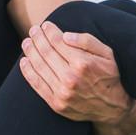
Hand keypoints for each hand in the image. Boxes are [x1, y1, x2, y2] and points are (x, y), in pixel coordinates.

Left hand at [19, 21, 135, 134]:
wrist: (111, 109)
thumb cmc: (108, 77)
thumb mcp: (107, 55)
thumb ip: (87, 42)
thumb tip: (65, 36)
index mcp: (83, 64)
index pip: (58, 42)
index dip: (49, 31)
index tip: (45, 25)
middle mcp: (71, 78)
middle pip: (46, 52)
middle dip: (37, 38)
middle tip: (33, 30)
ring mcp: (62, 92)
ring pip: (39, 66)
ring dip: (30, 52)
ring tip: (26, 42)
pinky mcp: (55, 103)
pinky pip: (37, 84)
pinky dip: (27, 71)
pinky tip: (24, 61)